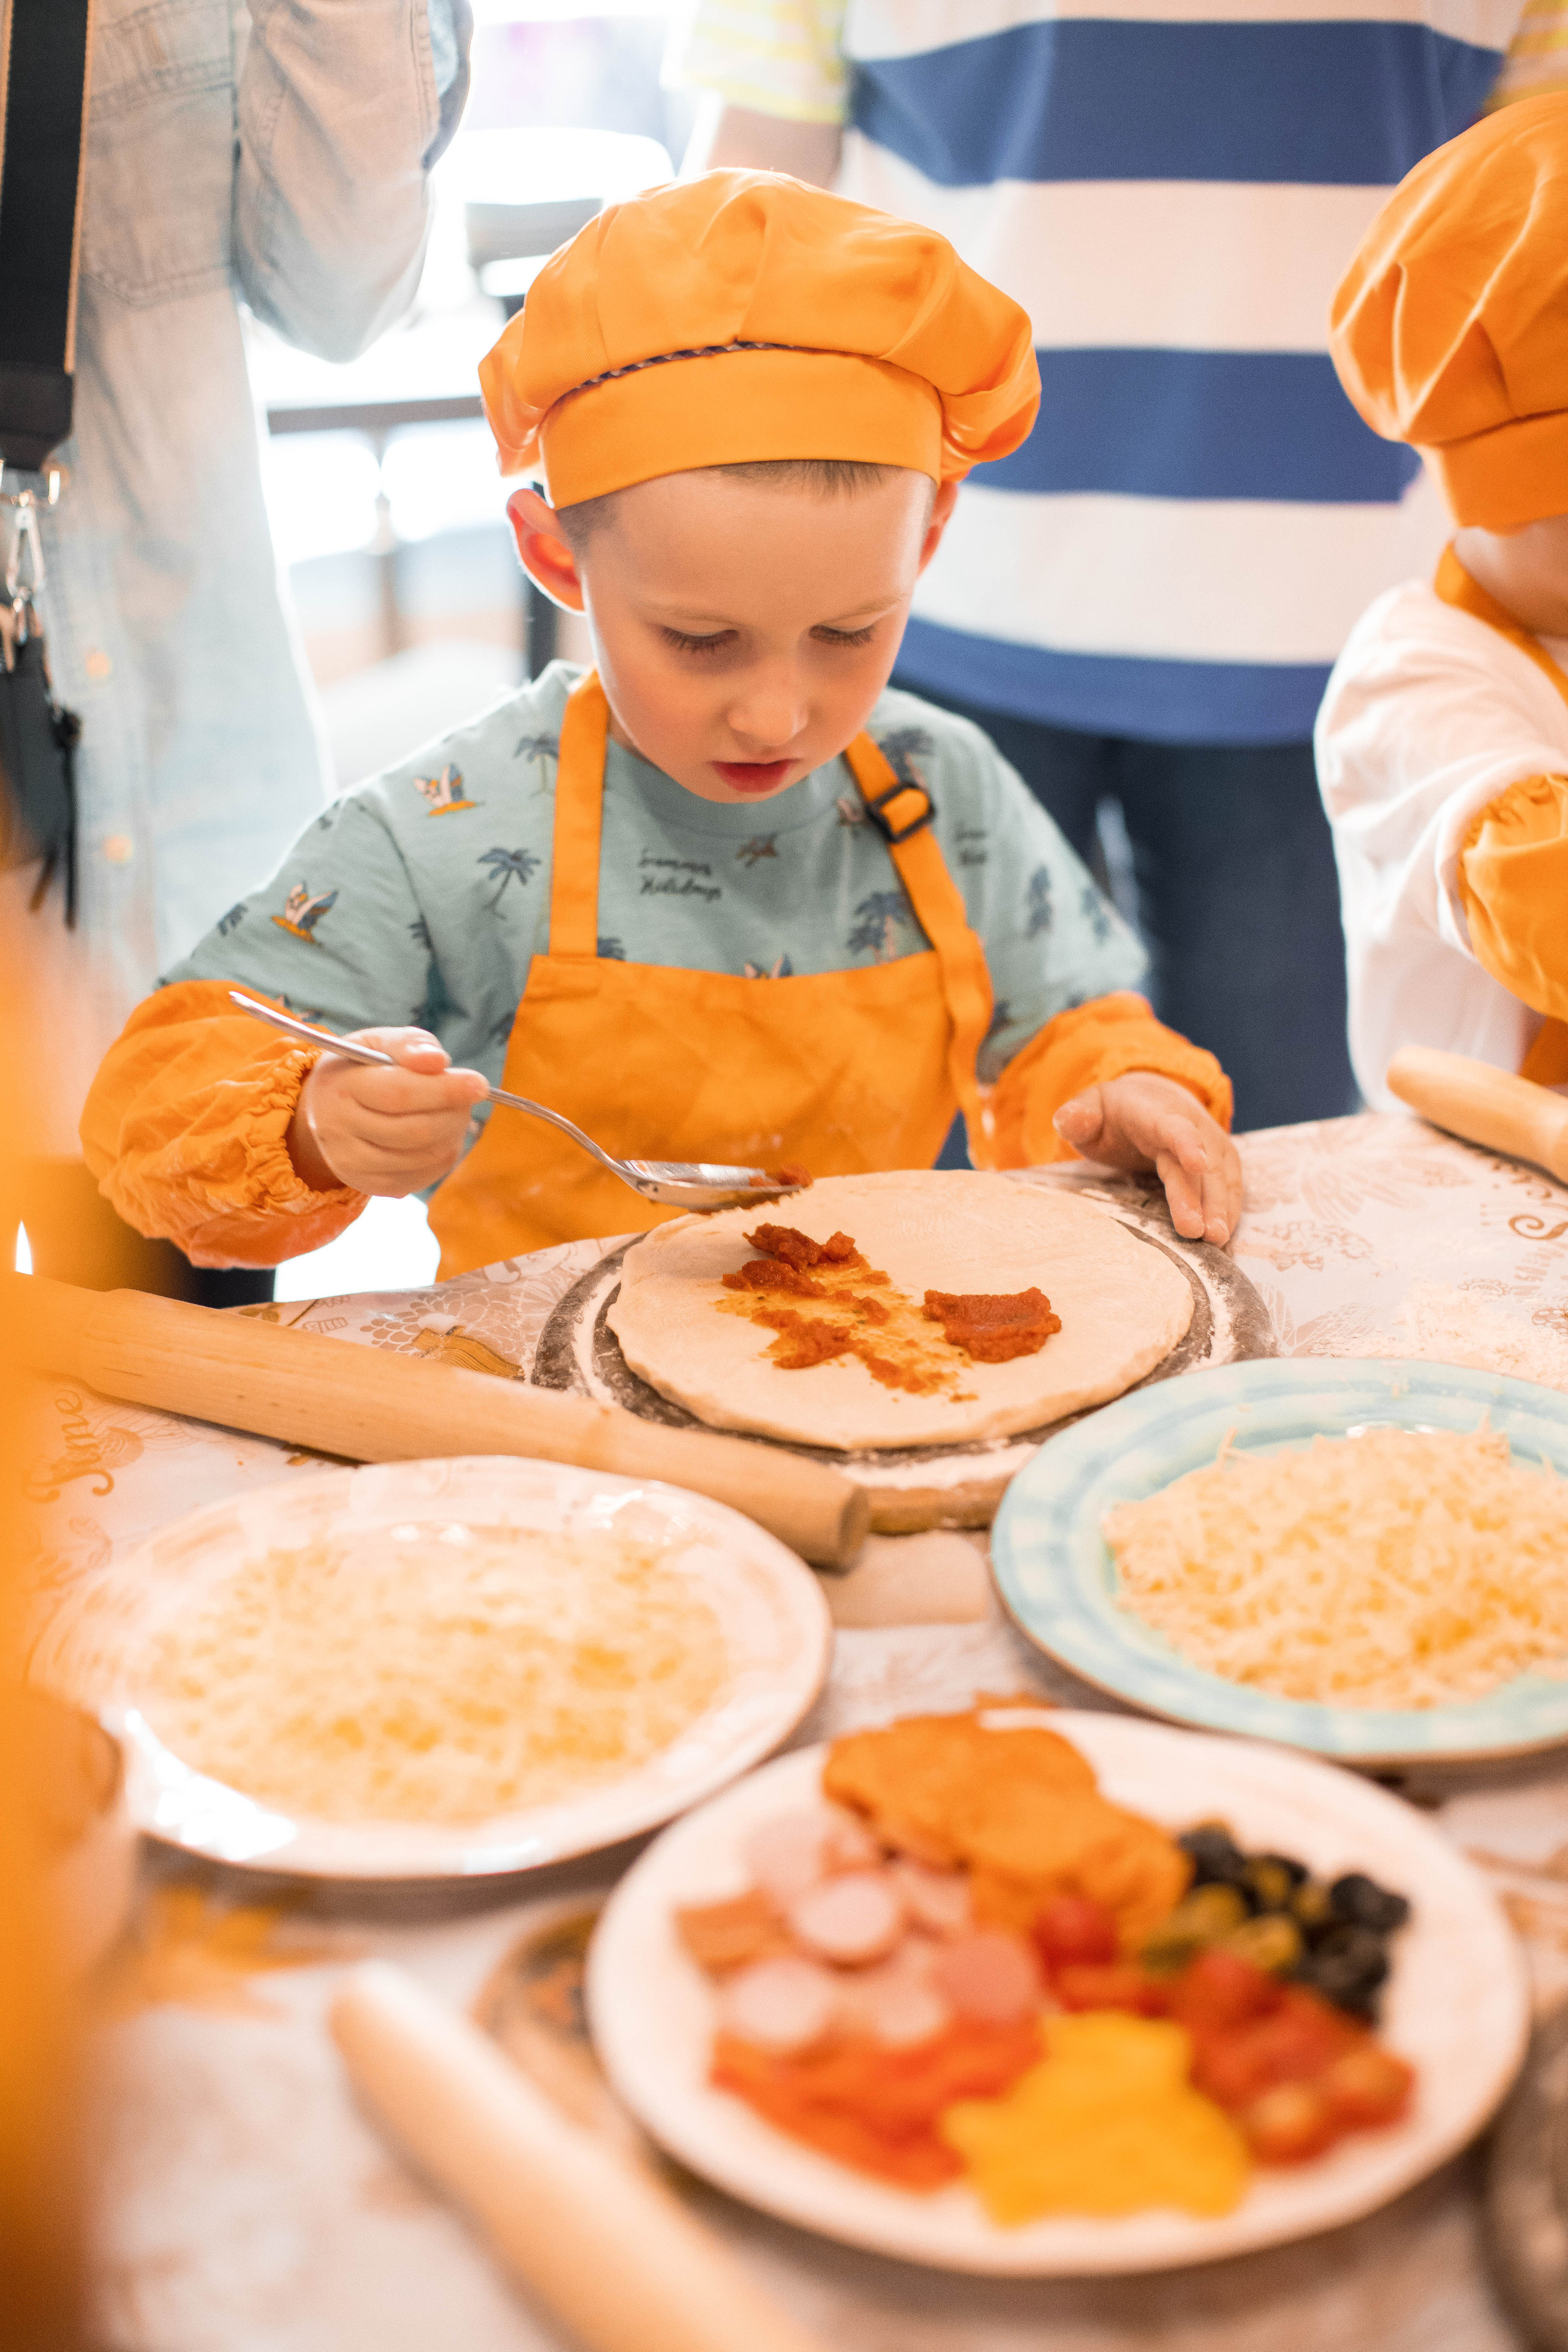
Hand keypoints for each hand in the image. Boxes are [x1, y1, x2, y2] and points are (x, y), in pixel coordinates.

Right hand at [287, 1029, 489, 1196]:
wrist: (321, 1111)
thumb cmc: (359, 1070)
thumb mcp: (376, 1043)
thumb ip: (409, 1044)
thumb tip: (438, 1061)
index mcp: (340, 1087)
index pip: (398, 1094)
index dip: (444, 1090)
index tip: (479, 1083)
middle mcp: (339, 1130)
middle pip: (414, 1131)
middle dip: (453, 1113)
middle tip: (470, 1095)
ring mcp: (352, 1164)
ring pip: (422, 1157)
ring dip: (452, 1134)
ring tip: (452, 1111)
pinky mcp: (369, 1185)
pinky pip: (422, 1176)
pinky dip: (442, 1155)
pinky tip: (438, 1134)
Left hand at [1053, 1073, 1242, 1246]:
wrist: (1153, 1098)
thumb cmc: (1115, 1113)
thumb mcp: (1090, 1107)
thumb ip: (1078, 1116)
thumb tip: (1066, 1120)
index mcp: (1155, 1112)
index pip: (1173, 1127)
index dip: (1186, 1144)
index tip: (1197, 1164)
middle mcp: (1192, 1125)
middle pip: (1198, 1165)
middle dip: (1201, 1197)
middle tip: (1202, 1232)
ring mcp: (1211, 1143)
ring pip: (1220, 1177)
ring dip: (1221, 1208)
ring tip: (1217, 1239)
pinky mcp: (1222, 1161)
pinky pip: (1230, 1187)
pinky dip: (1229, 1210)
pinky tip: (1224, 1236)